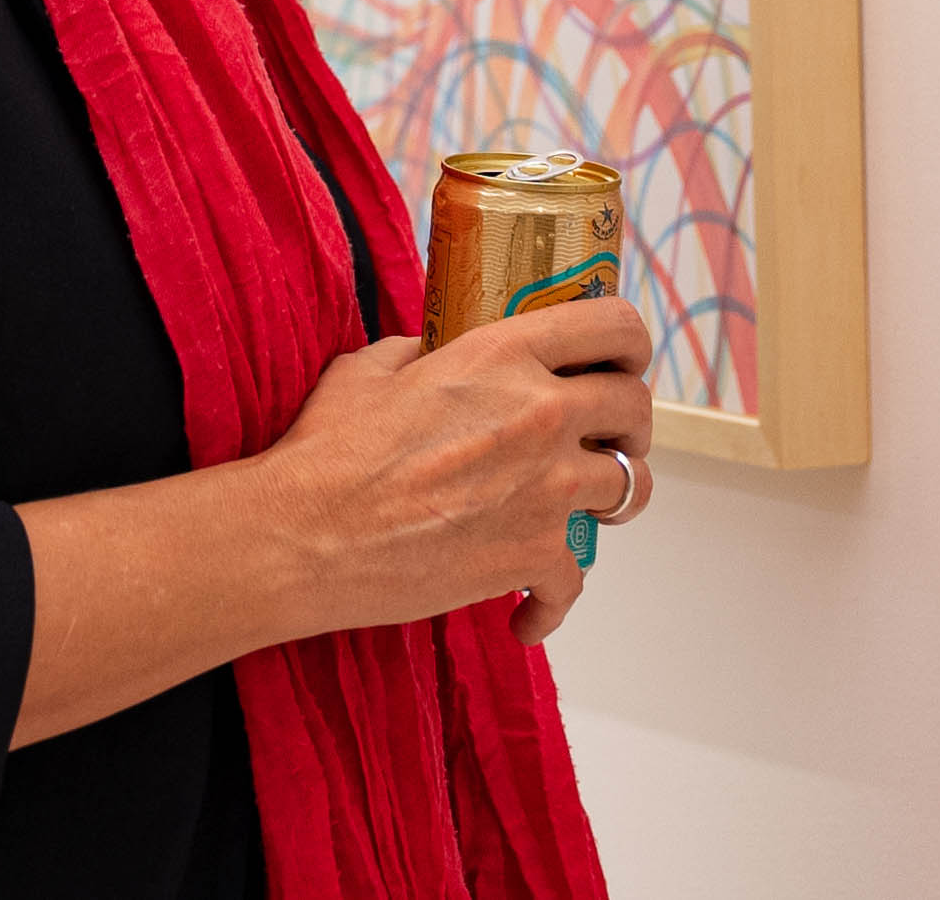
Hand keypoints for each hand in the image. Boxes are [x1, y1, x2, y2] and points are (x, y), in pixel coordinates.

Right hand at [247, 297, 654, 648]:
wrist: (304, 537)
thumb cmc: (327, 452)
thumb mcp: (370, 370)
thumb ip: (419, 353)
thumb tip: (434, 355)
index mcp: (503, 355)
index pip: (612, 326)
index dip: (628, 343)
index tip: (621, 360)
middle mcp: (540, 414)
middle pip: (634, 406)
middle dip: (629, 423)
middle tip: (605, 437)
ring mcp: (546, 488)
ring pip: (630, 486)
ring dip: (614, 498)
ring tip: (587, 511)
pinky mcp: (535, 555)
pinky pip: (576, 579)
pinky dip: (550, 602)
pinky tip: (525, 613)